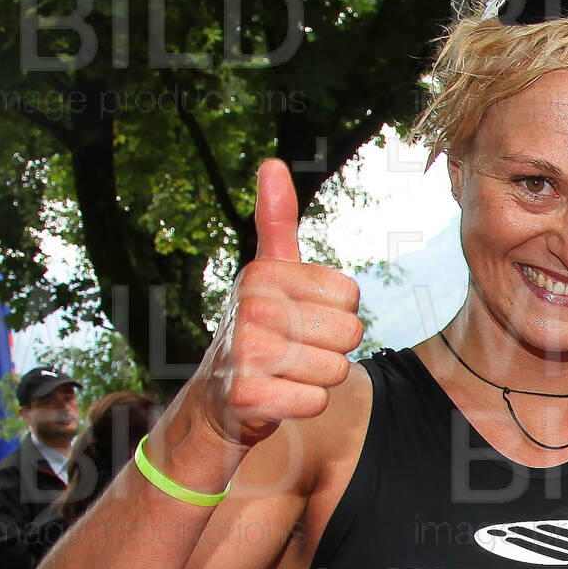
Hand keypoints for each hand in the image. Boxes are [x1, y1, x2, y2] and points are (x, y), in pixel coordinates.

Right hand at [185, 161, 363, 452]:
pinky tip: (279, 397)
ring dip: (319, 379)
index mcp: (263, 275)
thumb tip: (272, 164)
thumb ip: (275, 222)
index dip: (337, 313)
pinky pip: (317, 401)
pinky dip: (305, 404)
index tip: (302, 319)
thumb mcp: (266, 273)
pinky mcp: (246, 397)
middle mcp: (251, 308)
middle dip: (332, 349)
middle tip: (296, 351)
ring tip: (286, 373)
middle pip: (350, 333)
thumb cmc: (256, 331)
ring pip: (337, 370)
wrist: (216, 399)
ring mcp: (245, 353)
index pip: (351, 296)